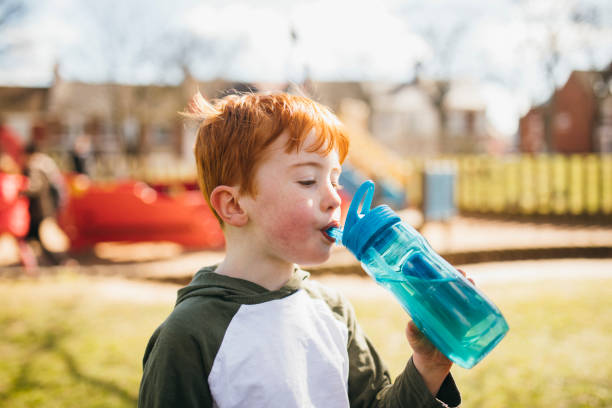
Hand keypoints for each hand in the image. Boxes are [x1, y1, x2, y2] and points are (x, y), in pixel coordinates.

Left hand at [406, 268, 473, 394]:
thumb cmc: (421, 348)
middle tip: (462, 274)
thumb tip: (411, 324)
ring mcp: (453, 315)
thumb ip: (413, 333)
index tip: (443, 269)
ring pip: (462, 297)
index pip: (432, 287)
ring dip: (468, 288)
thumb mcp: (416, 340)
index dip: (437, 276)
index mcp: (427, 307)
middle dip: (456, 279)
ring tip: (471, 282)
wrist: (433, 364)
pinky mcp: (464, 324)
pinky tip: (482, 299)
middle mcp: (440, 308)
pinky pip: (471, 311)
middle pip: (449, 289)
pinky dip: (477, 304)